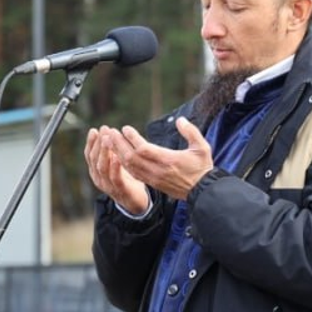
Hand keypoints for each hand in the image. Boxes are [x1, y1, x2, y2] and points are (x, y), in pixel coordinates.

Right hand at [84, 125, 149, 212]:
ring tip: (108, 139)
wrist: (134, 201)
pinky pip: (115, 177)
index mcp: (96, 171)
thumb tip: (109, 132)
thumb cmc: (125, 180)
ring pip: (102, 167)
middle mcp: (99, 178)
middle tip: (103, 131)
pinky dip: (114, 167)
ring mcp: (108, 185)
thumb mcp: (116, 164)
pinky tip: (116, 157)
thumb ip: (111, 152)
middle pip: (94, 159)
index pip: (89, 155)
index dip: (91, 142)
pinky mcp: (119, 189)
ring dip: (105, 152)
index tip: (94, 130)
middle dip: (98, 143)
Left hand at [99, 117, 214, 201]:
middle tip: (110, 132)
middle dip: (118, 144)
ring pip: (129, 166)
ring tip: (109, 141)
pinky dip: (123, 163)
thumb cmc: (202, 168)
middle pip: (131, 157)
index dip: (132, 138)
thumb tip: (179, 120)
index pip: (143, 149)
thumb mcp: (202, 147)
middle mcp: (158, 170)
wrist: (202, 191)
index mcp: (169, 160)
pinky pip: (133, 173)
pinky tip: (117, 155)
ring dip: (117, 153)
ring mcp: (153, 178)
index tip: (125, 128)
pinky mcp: (152, 183)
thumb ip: (191, 132)